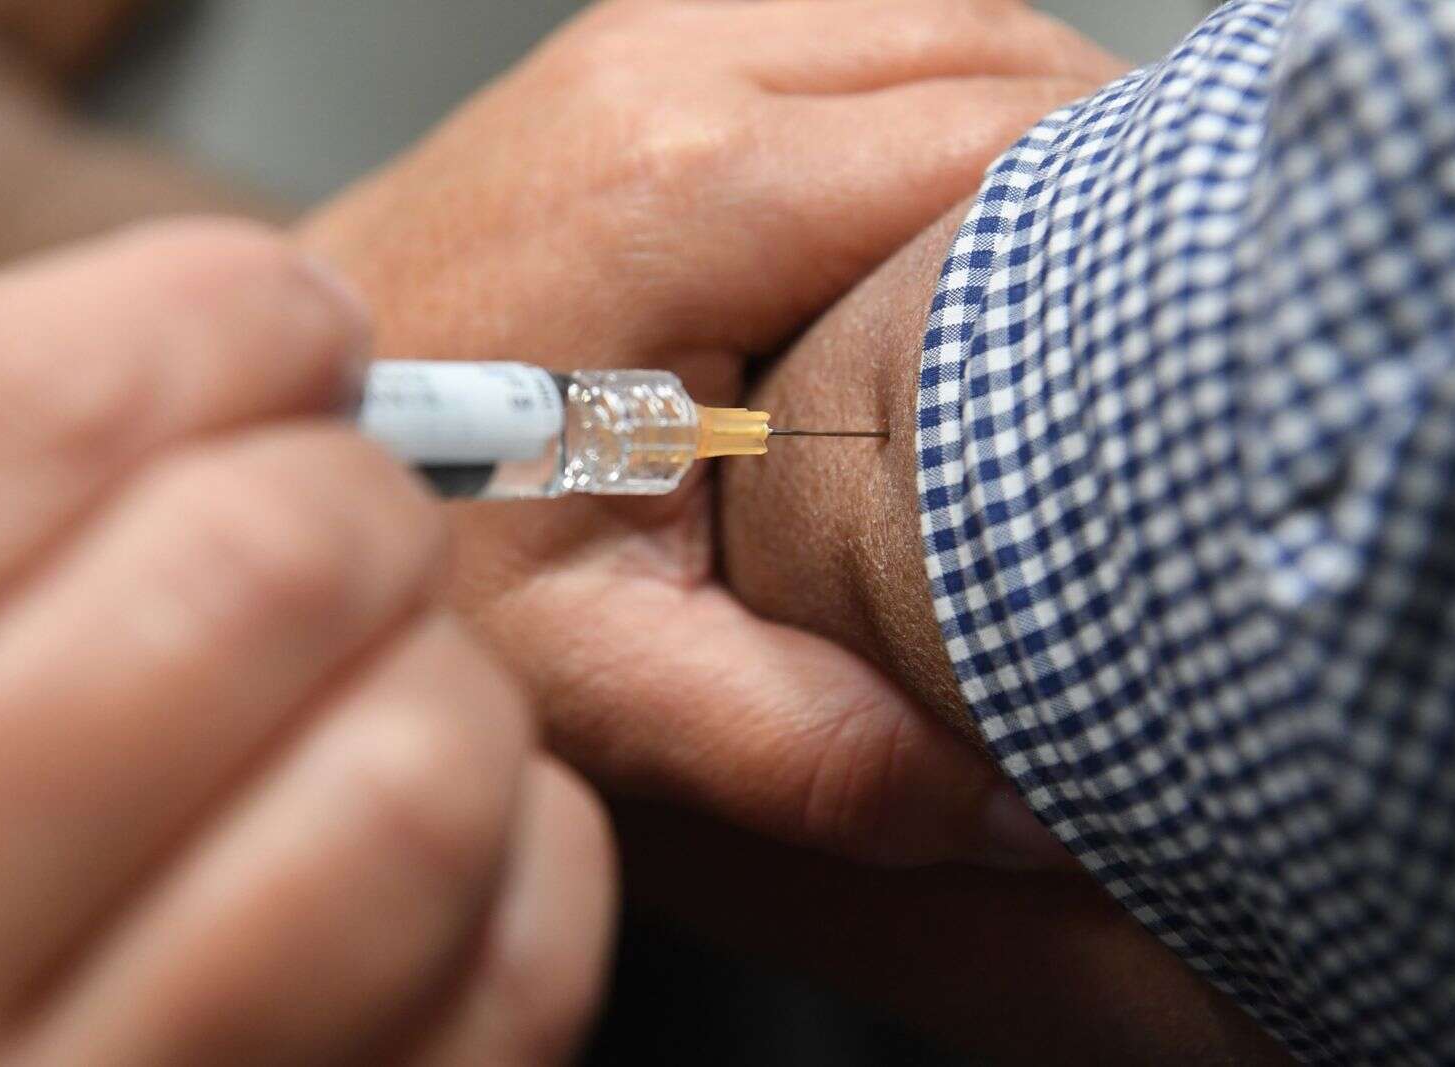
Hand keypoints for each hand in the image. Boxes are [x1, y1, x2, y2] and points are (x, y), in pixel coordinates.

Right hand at [0, 221, 613, 1065]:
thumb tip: (207, 325)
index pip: (12, 423)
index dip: (205, 319)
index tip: (286, 322)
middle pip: (262, 577)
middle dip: (356, 493)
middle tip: (348, 508)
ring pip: (416, 791)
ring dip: (448, 685)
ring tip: (386, 689)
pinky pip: (517, 971)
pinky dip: (527, 855)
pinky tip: (435, 839)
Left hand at [305, 0, 1122, 867]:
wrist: (276, 432)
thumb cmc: (409, 538)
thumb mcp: (599, 679)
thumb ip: (806, 746)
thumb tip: (1013, 804)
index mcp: (675, 194)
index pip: (1001, 144)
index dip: (1126, 239)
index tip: (1178, 350)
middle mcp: (668, 68)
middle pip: (995, 59)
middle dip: (1103, 184)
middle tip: (1147, 334)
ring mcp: (651, 39)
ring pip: (942, 28)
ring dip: (1030, 141)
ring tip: (1068, 289)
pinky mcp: (644, 56)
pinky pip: (866, 38)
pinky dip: (943, 118)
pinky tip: (948, 234)